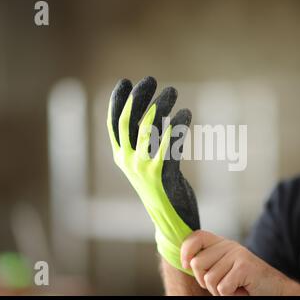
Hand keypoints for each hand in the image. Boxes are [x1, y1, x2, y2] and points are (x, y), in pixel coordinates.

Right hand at [107, 76, 199, 274]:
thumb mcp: (145, 164)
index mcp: (121, 156)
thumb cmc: (161, 188)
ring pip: (149, 128)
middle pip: (129, 121)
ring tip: (172, 91)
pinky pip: (170, 143)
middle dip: (139, 96)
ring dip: (161, 105)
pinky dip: (178, 125)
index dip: (118, 101)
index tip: (125, 81)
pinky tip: (185, 113)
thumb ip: (144, 143)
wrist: (171, 220)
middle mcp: (128, 161)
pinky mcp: (163, 174)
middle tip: (151, 79)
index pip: (114, 123)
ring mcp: (144, 168)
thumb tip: (154, 112)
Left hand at [181, 230, 290, 295]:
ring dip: (219, 291)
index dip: (186, 250)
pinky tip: (242, 290)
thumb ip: (209, 261)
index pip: (196, 236)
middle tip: (222, 284)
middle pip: (197, 263)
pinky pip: (222, 288)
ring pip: (209, 279)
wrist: (276, 290)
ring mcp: (237, 254)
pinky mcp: (244, 266)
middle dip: (204, 281)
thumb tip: (185, 261)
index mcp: (222, 243)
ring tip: (235, 287)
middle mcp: (229, 245)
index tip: (185, 265)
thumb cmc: (246, 283)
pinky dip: (230, 295)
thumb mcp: (225, 268)